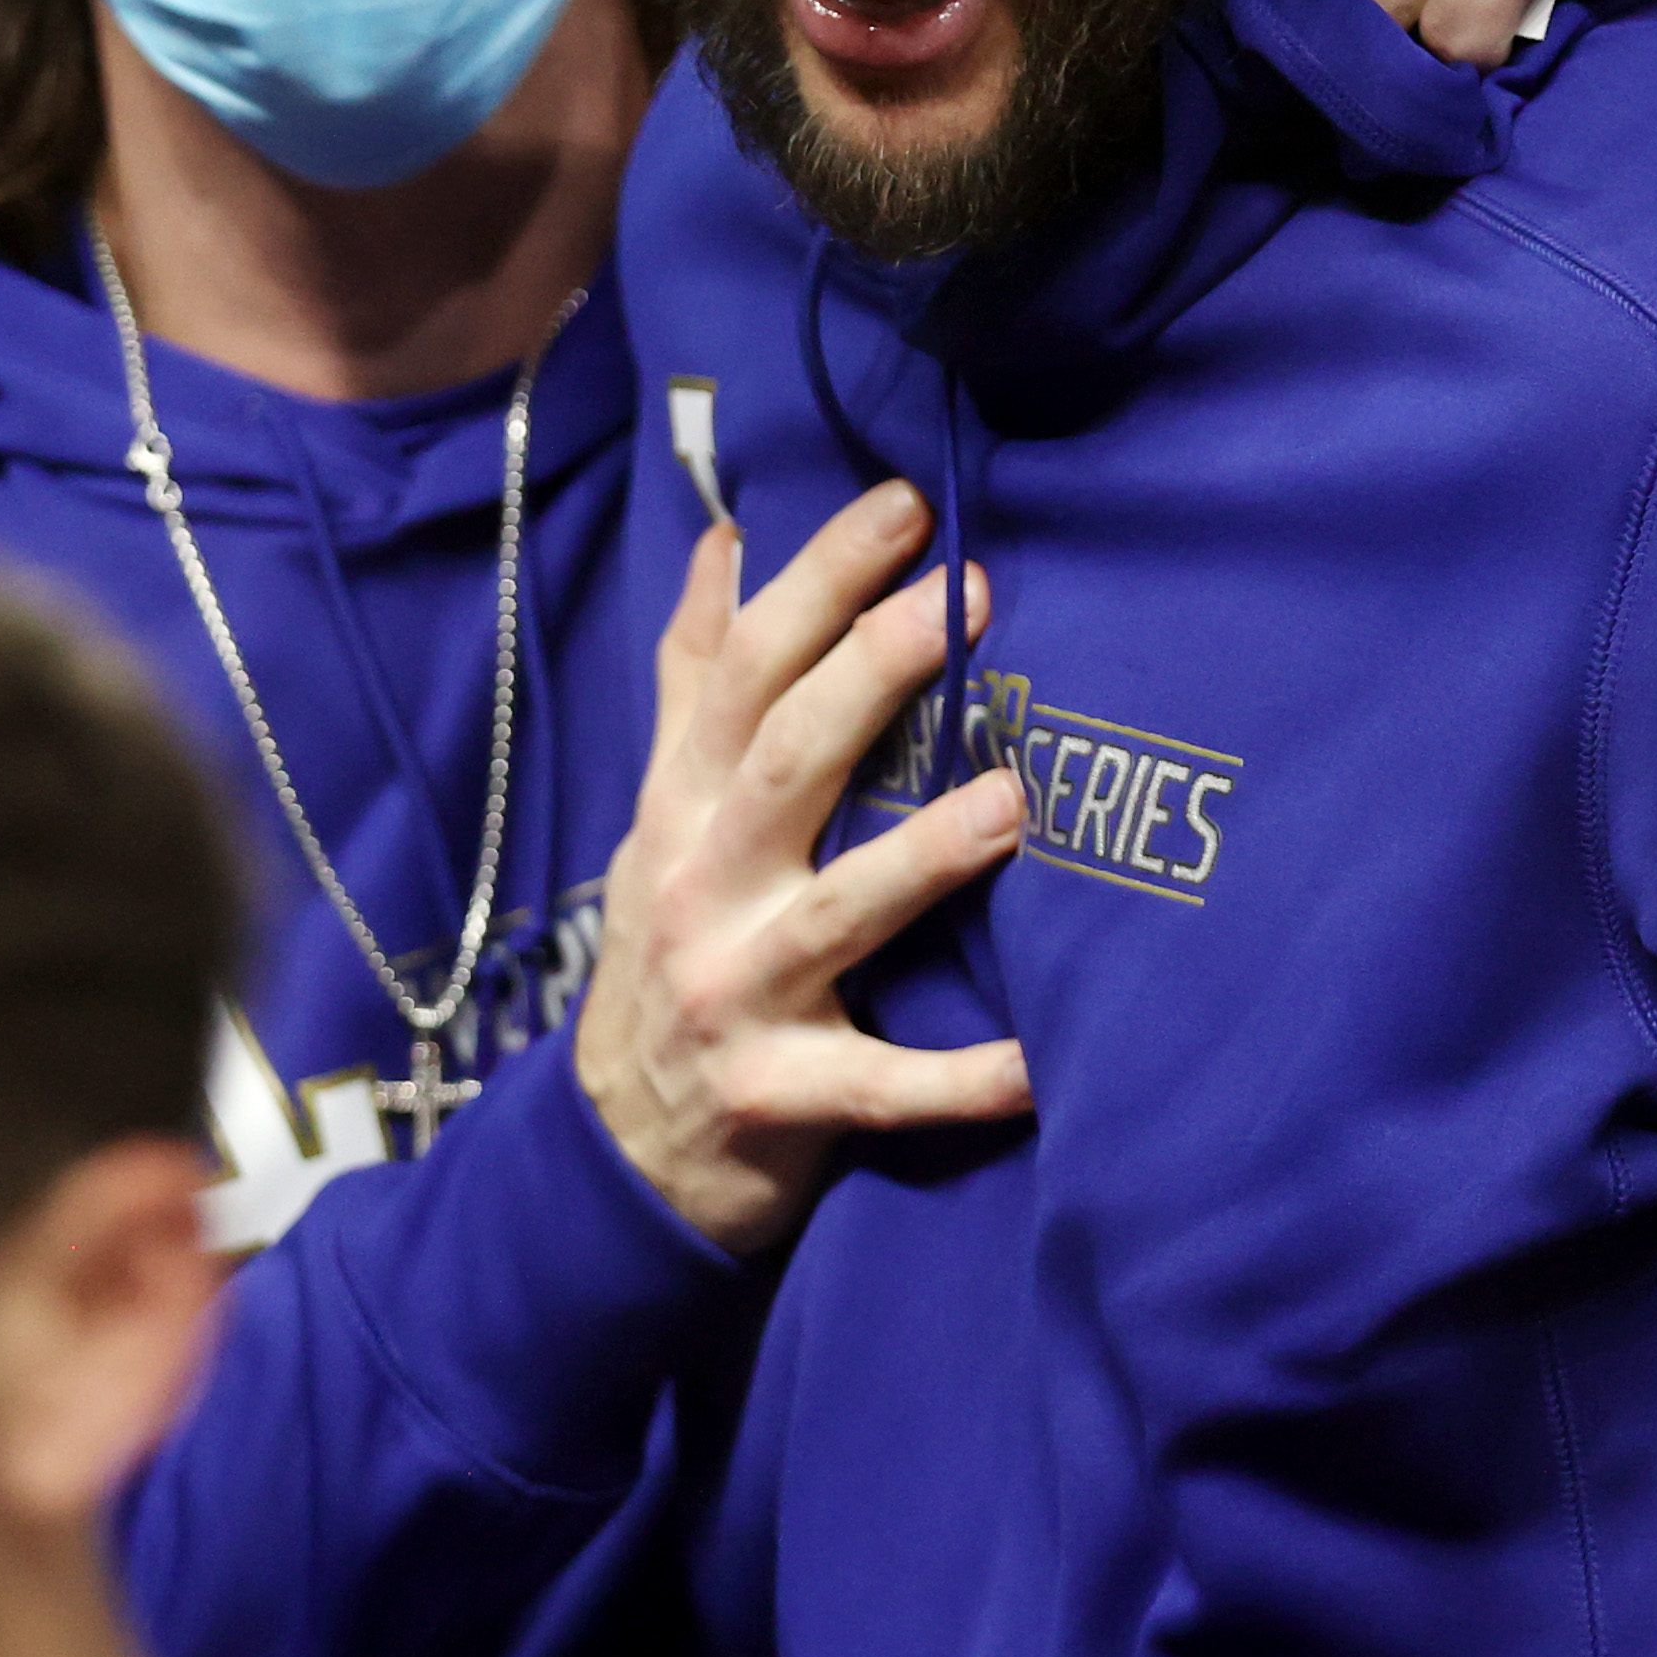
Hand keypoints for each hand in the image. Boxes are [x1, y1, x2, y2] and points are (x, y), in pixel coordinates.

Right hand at [577, 484, 1032, 1253]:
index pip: (743, 668)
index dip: (818, 581)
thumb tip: (723, 537)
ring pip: (837, 915)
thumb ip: (695, 680)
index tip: (906, 505)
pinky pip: (881, 1088)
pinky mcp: (780, 1098)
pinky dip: (957, 1081)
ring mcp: (738, 994)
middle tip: (961, 598)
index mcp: (683, 804)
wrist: (617, 1151)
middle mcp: (705, 885)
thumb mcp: (663, 810)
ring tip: (1010, 799)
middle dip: (870, 674)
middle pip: (786, 760)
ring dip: (922, 858)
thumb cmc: (671, 945)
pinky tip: (1038, 1066)